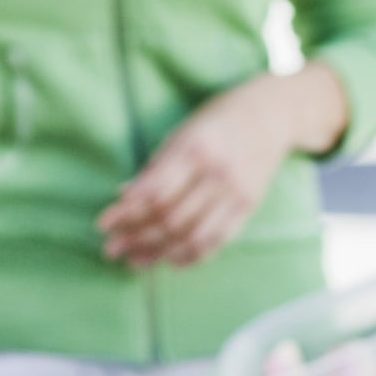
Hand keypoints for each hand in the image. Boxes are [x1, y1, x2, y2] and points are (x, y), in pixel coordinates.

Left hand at [97, 74, 300, 268]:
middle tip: (112, 249)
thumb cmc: (217, 120)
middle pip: (170, 218)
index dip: (126, 212)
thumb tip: (125, 196)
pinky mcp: (248, 207)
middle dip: (136, 237)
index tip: (103, 224)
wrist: (272, 115)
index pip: (154, 192)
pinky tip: (170, 261)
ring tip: (135, 261)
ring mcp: (235, 193)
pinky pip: (218, 240)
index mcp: (195, 149)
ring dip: (159, 252)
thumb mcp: (181, 133)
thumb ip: (156, 167)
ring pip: (192, 235)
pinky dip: (192, 255)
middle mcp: (216, 174)